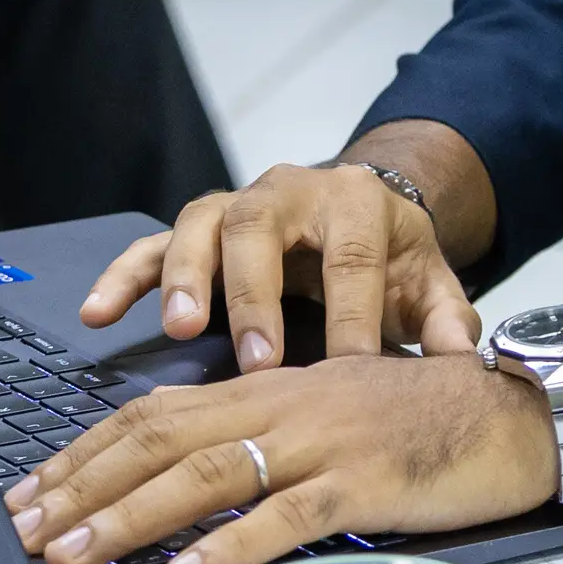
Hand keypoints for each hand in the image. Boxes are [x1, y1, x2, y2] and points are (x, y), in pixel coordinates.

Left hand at [4, 351, 553, 563]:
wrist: (523, 411)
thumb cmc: (431, 421)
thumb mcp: (335, 416)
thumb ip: (269, 442)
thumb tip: (191, 490)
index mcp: (273, 389)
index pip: (155, 413)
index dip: (85, 453)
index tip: (32, 493)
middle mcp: (286, 404)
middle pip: (160, 437)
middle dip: (81, 484)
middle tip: (21, 528)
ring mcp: (326, 442)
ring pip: (207, 473)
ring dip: (130, 516)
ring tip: (73, 553)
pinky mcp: (368, 481)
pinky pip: (289, 515)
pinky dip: (234, 544)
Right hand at [79, 161, 480, 371]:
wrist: (362, 212)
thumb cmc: (392, 259)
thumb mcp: (430, 283)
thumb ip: (448, 322)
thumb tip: (466, 364)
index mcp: (358, 203)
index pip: (354, 259)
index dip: (352, 315)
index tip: (349, 372)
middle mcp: (292, 191)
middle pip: (263, 230)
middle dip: (257, 295)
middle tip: (255, 359)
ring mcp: (237, 205)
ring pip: (202, 226)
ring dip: (186, 276)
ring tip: (177, 329)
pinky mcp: (198, 228)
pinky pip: (151, 244)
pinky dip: (124, 275)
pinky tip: (97, 314)